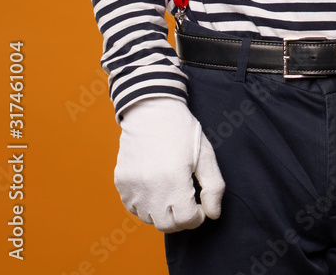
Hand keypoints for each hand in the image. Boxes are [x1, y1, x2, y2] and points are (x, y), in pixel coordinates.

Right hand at [114, 97, 224, 232]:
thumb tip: (212, 214)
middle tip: (186, 200)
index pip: (187, 221)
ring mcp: (133, 187)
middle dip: (181, 218)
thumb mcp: (206, 154)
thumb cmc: (182, 131)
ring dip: (162, 212)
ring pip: (149, 219)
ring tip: (170, 191)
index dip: (198, 216)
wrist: (151, 110)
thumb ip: (214, 187)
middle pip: (167, 225)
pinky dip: (145, 204)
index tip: (199, 204)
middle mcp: (151, 188)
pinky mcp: (121, 183)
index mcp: (175, 180)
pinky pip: (133, 207)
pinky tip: (154, 186)